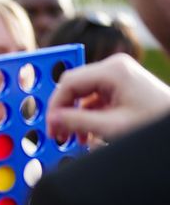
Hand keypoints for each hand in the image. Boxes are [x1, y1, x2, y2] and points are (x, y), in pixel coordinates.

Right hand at [46, 53, 169, 144]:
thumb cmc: (153, 122)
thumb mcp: (110, 127)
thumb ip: (77, 122)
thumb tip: (52, 120)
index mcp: (112, 70)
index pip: (68, 82)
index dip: (55, 106)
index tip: (51, 126)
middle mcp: (114, 67)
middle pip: (74, 86)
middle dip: (64, 111)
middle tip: (59, 133)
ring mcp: (119, 74)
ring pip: (83, 93)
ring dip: (75, 115)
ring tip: (75, 137)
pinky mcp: (122, 84)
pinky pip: (95, 97)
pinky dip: (88, 114)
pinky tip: (88, 131)